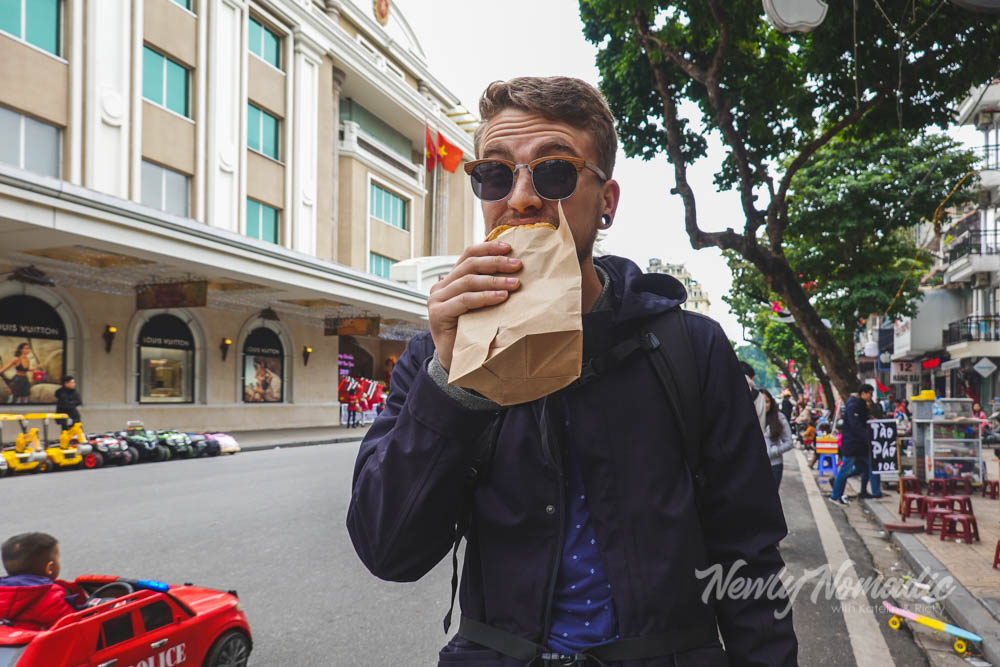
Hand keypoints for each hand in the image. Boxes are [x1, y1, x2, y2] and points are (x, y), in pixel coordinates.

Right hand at [428, 240, 521, 371]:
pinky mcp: (437, 314)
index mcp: (450, 280)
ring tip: (514, 283)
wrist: (456, 361)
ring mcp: (436, 300)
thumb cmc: (473, 332)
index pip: (468, 255)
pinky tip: (501, 297)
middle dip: (496, 262)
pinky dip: (485, 297)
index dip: (488, 248)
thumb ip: (488, 288)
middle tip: (517, 265)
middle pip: (469, 265)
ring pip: (468, 281)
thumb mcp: (482, 305)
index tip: (509, 247)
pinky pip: (464, 300)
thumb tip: (514, 269)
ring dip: (494, 281)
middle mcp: (440, 287)